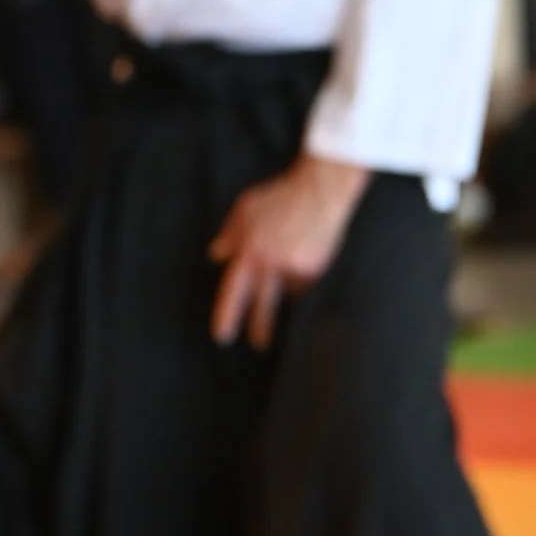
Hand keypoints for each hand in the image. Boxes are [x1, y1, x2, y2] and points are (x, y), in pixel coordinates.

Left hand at [208, 154, 368, 349]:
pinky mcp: (317, 270)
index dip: (227, 317)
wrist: (320, 190)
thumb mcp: (246, 208)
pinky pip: (305, 285)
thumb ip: (229, 233)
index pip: (233, 292)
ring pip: (286, 293)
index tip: (222, 336)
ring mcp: (295, 269)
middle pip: (263, 309)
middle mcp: (271, 264)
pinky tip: (305, 258)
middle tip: (258, 345)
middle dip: (260, 331)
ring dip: (285, 289)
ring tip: (290, 263)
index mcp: (249, 252)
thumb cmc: (280, 196)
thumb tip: (215, 256)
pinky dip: (302, 279)